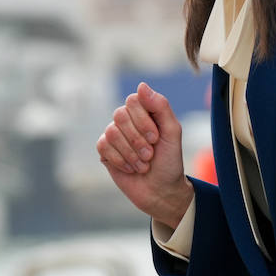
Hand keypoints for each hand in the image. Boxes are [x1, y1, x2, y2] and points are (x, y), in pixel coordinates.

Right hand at [96, 82, 192, 228]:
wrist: (161, 190)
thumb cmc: (169, 161)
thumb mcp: (172, 132)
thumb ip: (161, 106)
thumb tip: (141, 85)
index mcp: (145, 111)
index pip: (133, 100)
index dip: (142, 120)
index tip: (155, 138)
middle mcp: (128, 120)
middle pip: (120, 115)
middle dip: (137, 139)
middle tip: (150, 154)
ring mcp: (115, 134)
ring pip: (111, 132)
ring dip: (130, 153)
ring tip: (143, 164)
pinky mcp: (105, 151)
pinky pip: (103, 146)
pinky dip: (120, 161)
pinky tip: (131, 168)